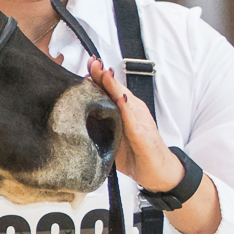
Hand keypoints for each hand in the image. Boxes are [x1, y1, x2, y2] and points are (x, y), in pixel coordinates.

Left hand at [87, 58, 220, 233]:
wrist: (158, 173)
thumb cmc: (136, 156)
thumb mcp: (111, 140)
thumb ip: (97, 128)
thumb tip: (74, 124)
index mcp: (123, 112)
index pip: (108, 91)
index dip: (97, 78)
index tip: (86, 66)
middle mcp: (132, 111)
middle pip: (116, 89)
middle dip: (102, 74)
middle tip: (91, 61)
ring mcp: (139, 119)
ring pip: (124, 97)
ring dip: (112, 84)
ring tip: (101, 71)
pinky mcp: (143, 131)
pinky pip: (133, 116)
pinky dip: (125, 105)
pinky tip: (119, 97)